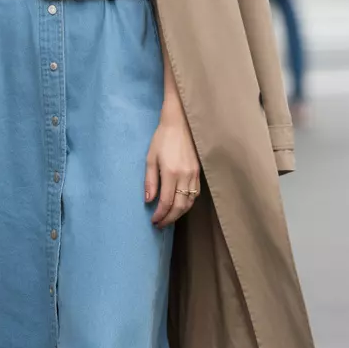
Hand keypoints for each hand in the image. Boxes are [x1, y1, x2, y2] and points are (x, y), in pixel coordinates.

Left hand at [145, 110, 200, 228]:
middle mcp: (185, 176)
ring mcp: (194, 174)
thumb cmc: (162, 138)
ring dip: (179, 214)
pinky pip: (195, 193)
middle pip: (180, 207)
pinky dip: (187, 203)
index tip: (153, 221)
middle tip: (160, 224)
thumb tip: (149, 200)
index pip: (166, 202)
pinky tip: (179, 206)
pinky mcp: (199, 172)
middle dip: (169, 219)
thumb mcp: (150, 158)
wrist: (181, 123)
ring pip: (189, 202)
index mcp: (171, 172)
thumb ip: (150, 181)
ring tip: (169, 218)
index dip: (160, 215)